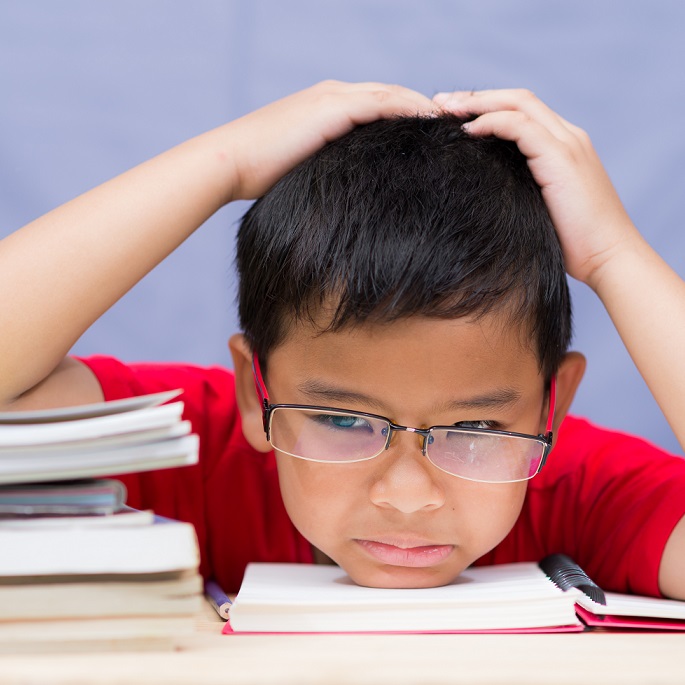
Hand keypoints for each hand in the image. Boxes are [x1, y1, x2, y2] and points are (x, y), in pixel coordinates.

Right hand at [226, 80, 435, 201]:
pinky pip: (383, 104)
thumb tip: (347, 189)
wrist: (232, 162)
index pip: (376, 102)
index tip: (428, 132)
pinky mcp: (333, 108)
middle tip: (449, 125)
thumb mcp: (302, 165)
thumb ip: (327, 165)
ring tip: (450, 124)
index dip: (404, 113)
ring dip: (422, 106)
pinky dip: (410, 110)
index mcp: (324, 104)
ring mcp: (332, 97)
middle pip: (389, 93)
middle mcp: (332, 93)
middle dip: (420, 106)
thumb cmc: (260, 173)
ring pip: (391, 94)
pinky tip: (430, 123)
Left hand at [433, 89, 638, 289]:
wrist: (608, 259)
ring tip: (445, 110)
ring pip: (518, 103)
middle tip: (438, 103)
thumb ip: (520, 192)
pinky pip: (520, 126)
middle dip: (475, 97)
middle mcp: (568, 137)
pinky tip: (467, 131)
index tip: (451, 116)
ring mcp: (567, 144)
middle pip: (517, 98)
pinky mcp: (561, 158)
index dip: (486, 107)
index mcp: (564, 147)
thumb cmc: (572, 246)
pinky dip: (491, 122)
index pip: (522, 111)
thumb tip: (483, 197)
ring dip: (478, 103)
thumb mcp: (539, 210)